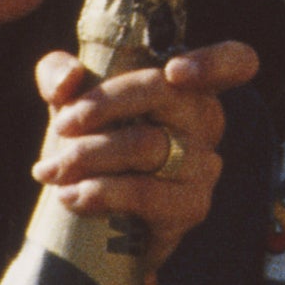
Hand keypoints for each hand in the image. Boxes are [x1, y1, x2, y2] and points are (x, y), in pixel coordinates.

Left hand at [34, 37, 254, 249]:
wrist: (95, 222)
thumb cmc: (93, 147)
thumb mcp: (72, 104)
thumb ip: (60, 75)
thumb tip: (70, 78)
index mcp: (189, 88)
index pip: (234, 62)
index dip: (214, 62)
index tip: (174, 71)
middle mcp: (206, 121)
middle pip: (170, 93)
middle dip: (105, 104)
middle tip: (62, 125)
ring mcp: (204, 165)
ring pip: (148, 144)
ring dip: (89, 155)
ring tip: (51, 170)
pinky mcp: (190, 207)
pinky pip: (146, 194)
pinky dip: (100, 192)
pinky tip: (71, 196)